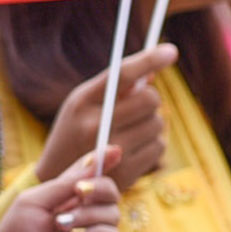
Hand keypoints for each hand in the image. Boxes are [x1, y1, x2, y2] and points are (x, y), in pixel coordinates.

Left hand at [0, 149, 123, 231]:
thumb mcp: (34, 202)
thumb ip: (65, 183)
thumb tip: (95, 160)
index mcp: (62, 199)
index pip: (89, 176)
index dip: (103, 161)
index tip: (114, 150)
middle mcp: (80, 215)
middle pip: (109, 191)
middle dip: (99, 186)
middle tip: (78, 192)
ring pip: (113, 212)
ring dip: (88, 212)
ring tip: (61, 225)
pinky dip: (96, 231)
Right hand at [40, 45, 168, 187]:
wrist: (60, 181)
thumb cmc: (75, 133)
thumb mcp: (82, 105)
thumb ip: (113, 88)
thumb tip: (152, 74)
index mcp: (82, 102)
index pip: (120, 75)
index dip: (148, 60)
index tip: (170, 51)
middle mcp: (95, 125)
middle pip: (149, 98)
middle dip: (149, 100)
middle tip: (135, 107)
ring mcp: (112, 150)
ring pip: (159, 122)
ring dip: (150, 124)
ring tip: (127, 132)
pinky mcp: (127, 171)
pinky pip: (159, 146)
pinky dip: (151, 145)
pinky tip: (131, 151)